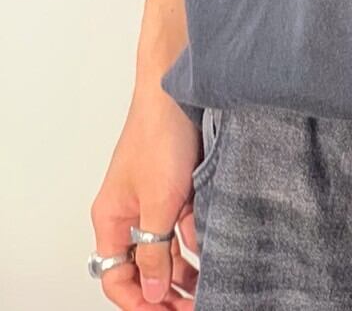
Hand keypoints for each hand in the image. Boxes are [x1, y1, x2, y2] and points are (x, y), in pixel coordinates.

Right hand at [89, 85, 201, 306]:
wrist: (180, 88)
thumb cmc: (159, 135)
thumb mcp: (158, 202)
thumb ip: (154, 250)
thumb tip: (149, 292)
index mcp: (111, 218)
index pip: (116, 275)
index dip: (137, 301)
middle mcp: (130, 211)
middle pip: (143, 265)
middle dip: (165, 290)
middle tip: (192, 306)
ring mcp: (154, 197)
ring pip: (166, 246)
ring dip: (184, 268)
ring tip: (207, 288)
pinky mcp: (177, 184)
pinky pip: (183, 222)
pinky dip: (195, 237)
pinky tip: (213, 251)